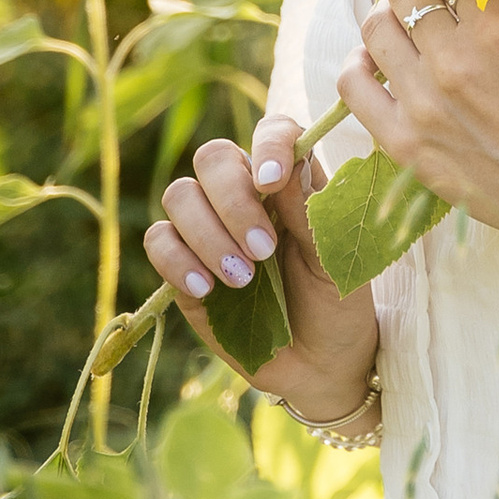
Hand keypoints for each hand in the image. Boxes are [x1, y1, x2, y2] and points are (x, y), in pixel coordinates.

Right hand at [145, 120, 377, 421]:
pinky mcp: (182, 265)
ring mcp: (209, 228)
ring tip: (242, 279)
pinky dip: (178, 261)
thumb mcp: (336, 261)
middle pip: (213, 158)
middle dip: (232, 201)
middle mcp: (245, 195)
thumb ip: (310, 215)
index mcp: (291, 182)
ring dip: (208, 234)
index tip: (272, 181)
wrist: (319, 365)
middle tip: (263, 251)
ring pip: (180, 196)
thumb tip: (288, 165)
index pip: (271, 133)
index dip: (267, 145)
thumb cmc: (338, 304)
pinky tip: (208, 289)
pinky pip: (159, 241)